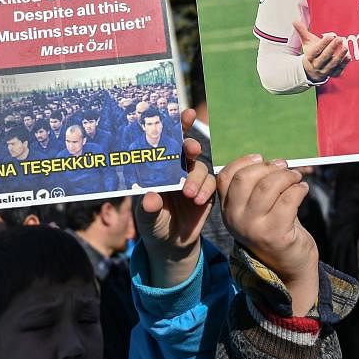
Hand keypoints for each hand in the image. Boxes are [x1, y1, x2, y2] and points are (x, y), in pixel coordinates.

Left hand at [134, 109, 214, 287]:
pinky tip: (199, 200)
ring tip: (189, 194)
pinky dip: (206, 190)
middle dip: (189, 145)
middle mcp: (177, 168)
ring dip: (195, 177)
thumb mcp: (146, 219)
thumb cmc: (153, 225)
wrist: (171, 245)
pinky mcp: (207, 192)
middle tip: (191, 149)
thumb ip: (148, 209)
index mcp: (159, 167)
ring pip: (199, 167)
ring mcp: (193, 179)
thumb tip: (150, 199)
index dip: (176, 126)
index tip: (186, 114)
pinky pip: (211, 183)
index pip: (165, 142)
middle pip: (186, 148)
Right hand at [217, 155, 317, 315]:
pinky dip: (299, 190)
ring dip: (287, 176)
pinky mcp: (275, 235)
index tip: (262, 159)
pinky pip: (288, 200)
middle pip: (245, 178)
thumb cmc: (275, 231)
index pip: (225, 177)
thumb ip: (257, 186)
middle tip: (285, 168)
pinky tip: (303, 190)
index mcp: (227, 211)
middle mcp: (235, 220)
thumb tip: (274, 161)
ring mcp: (253, 228)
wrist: (289, 268)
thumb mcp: (257, 209)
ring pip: (267, 186)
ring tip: (297, 178)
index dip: (244, 162)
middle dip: (269, 168)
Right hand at [293, 21, 348, 81]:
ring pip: (332, 64)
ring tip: (346, 46)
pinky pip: (338, 70)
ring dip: (340, 56)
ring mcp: (324, 71)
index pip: (316, 50)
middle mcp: (316, 65)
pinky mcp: (332, 74)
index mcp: (309, 57)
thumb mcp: (306, 43)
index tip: (331, 35)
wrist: (311, 71)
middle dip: (332, 48)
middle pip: (324, 57)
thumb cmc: (311, 53)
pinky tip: (348, 56)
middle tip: (340, 38)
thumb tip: (294, 21)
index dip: (323, 43)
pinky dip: (344, 64)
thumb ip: (302, 32)